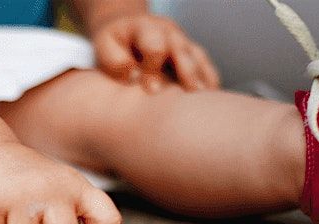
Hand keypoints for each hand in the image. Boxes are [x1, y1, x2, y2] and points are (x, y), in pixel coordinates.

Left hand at [91, 13, 220, 91]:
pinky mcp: (192, 55)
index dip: (154, 68)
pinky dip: (210, 81)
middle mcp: (168, 33)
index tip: (150, 89)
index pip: (155, 46)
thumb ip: (115, 60)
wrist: (125, 30)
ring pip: (198, 58)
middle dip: (186, 72)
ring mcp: (183, 43)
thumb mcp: (105, 46)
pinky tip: (213, 100)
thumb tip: (133, 75)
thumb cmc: (114, 45)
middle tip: (191, 93)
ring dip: (203, 78)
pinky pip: (206, 67)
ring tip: (207, 99)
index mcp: (145, 28)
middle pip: (182, 50)